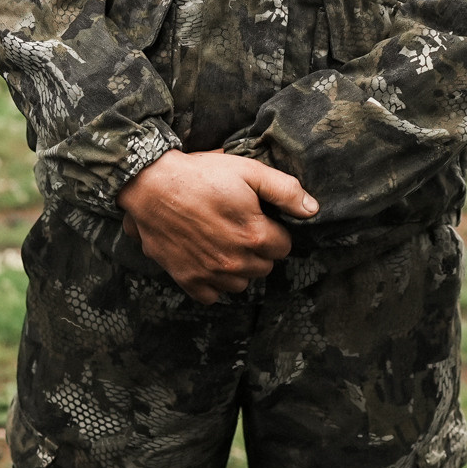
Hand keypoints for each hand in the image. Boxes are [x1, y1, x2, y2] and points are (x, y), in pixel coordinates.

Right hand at [117, 150, 319, 303]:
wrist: (153, 185)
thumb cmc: (202, 175)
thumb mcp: (249, 171)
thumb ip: (285, 191)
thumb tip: (313, 210)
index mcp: (255, 236)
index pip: (284, 246)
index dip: (273, 230)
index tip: (257, 217)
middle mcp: (236, 262)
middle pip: (264, 266)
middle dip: (257, 249)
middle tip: (238, 226)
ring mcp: (211, 274)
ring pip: (241, 283)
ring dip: (238, 267)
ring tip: (223, 241)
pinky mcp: (188, 280)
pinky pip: (212, 296)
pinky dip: (213, 283)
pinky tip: (207, 260)